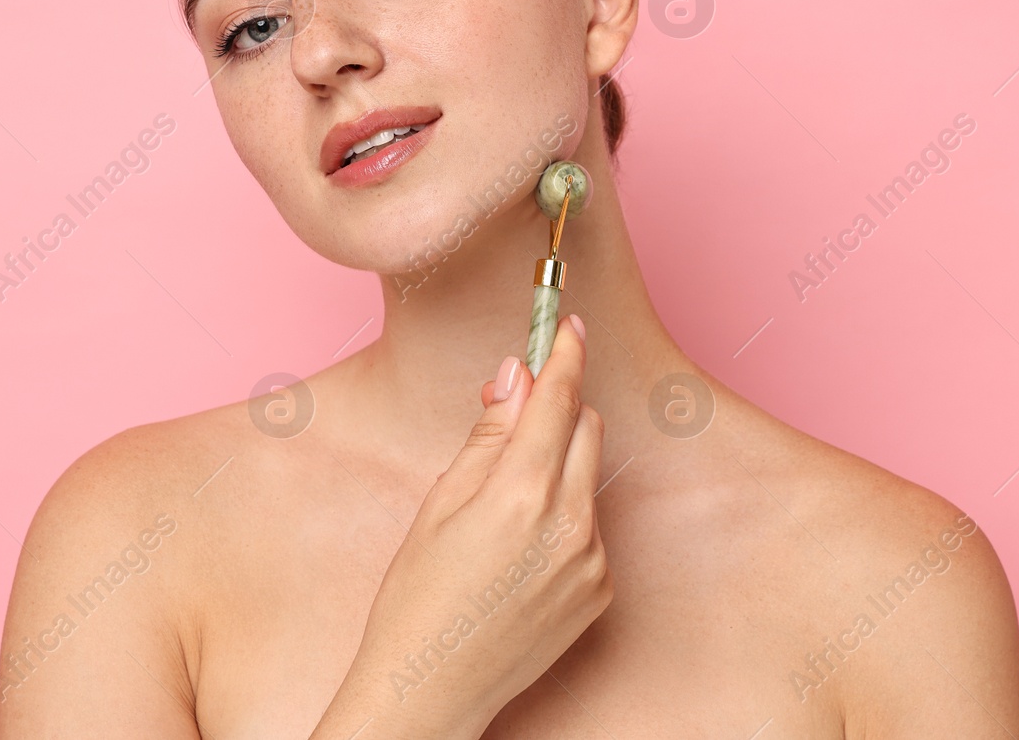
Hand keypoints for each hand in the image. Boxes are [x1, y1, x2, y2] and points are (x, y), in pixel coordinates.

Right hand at [313, 315, 611, 739]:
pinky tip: (520, 552)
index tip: (571, 326)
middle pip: (587, 427)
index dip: (566, 354)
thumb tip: (517, 375)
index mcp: (520, 494)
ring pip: (588, 477)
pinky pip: (591, 526)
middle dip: (560, 409)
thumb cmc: (417, 598)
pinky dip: (564, 518)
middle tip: (519, 413)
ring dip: (558, 467)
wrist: (433, 693)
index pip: (559, 399)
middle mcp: (569, 524)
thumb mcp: (440, 503)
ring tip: (503, 507)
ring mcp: (592, 560)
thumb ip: (489, 433)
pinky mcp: (601, 590)